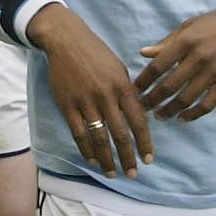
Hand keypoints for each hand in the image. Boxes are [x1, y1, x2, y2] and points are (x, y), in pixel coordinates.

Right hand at [29, 4, 153, 177]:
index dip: (145, 143)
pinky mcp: (67, 105)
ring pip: (99, 137)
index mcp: (123, 86)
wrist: (66, 40)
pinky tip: (92, 160)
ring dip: (107, 159)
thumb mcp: (119, 68)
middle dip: (128, 157)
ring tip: (113, 173)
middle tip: (133, 174)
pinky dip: (86, 149)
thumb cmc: (96, 53)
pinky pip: (78, 133)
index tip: (149, 159)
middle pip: (120, 134)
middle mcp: (106, 96)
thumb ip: (129, 92)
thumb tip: (139, 115)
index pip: (138, 121)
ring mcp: (86, 101)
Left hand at [135, 0, 215, 120]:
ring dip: (169, 110)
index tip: (134, 90)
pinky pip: (207, 104)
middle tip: (142, 108)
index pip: (158, 66)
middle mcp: (198, 57)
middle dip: (152, 100)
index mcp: (186, 41)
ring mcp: (214, 71)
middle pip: (169, 86)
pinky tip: (182, 118)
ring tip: (159, 116)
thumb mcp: (190, 25)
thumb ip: (167, 42)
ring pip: (186, 99)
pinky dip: (192, 114)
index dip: (143, 81)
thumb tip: (143, 53)